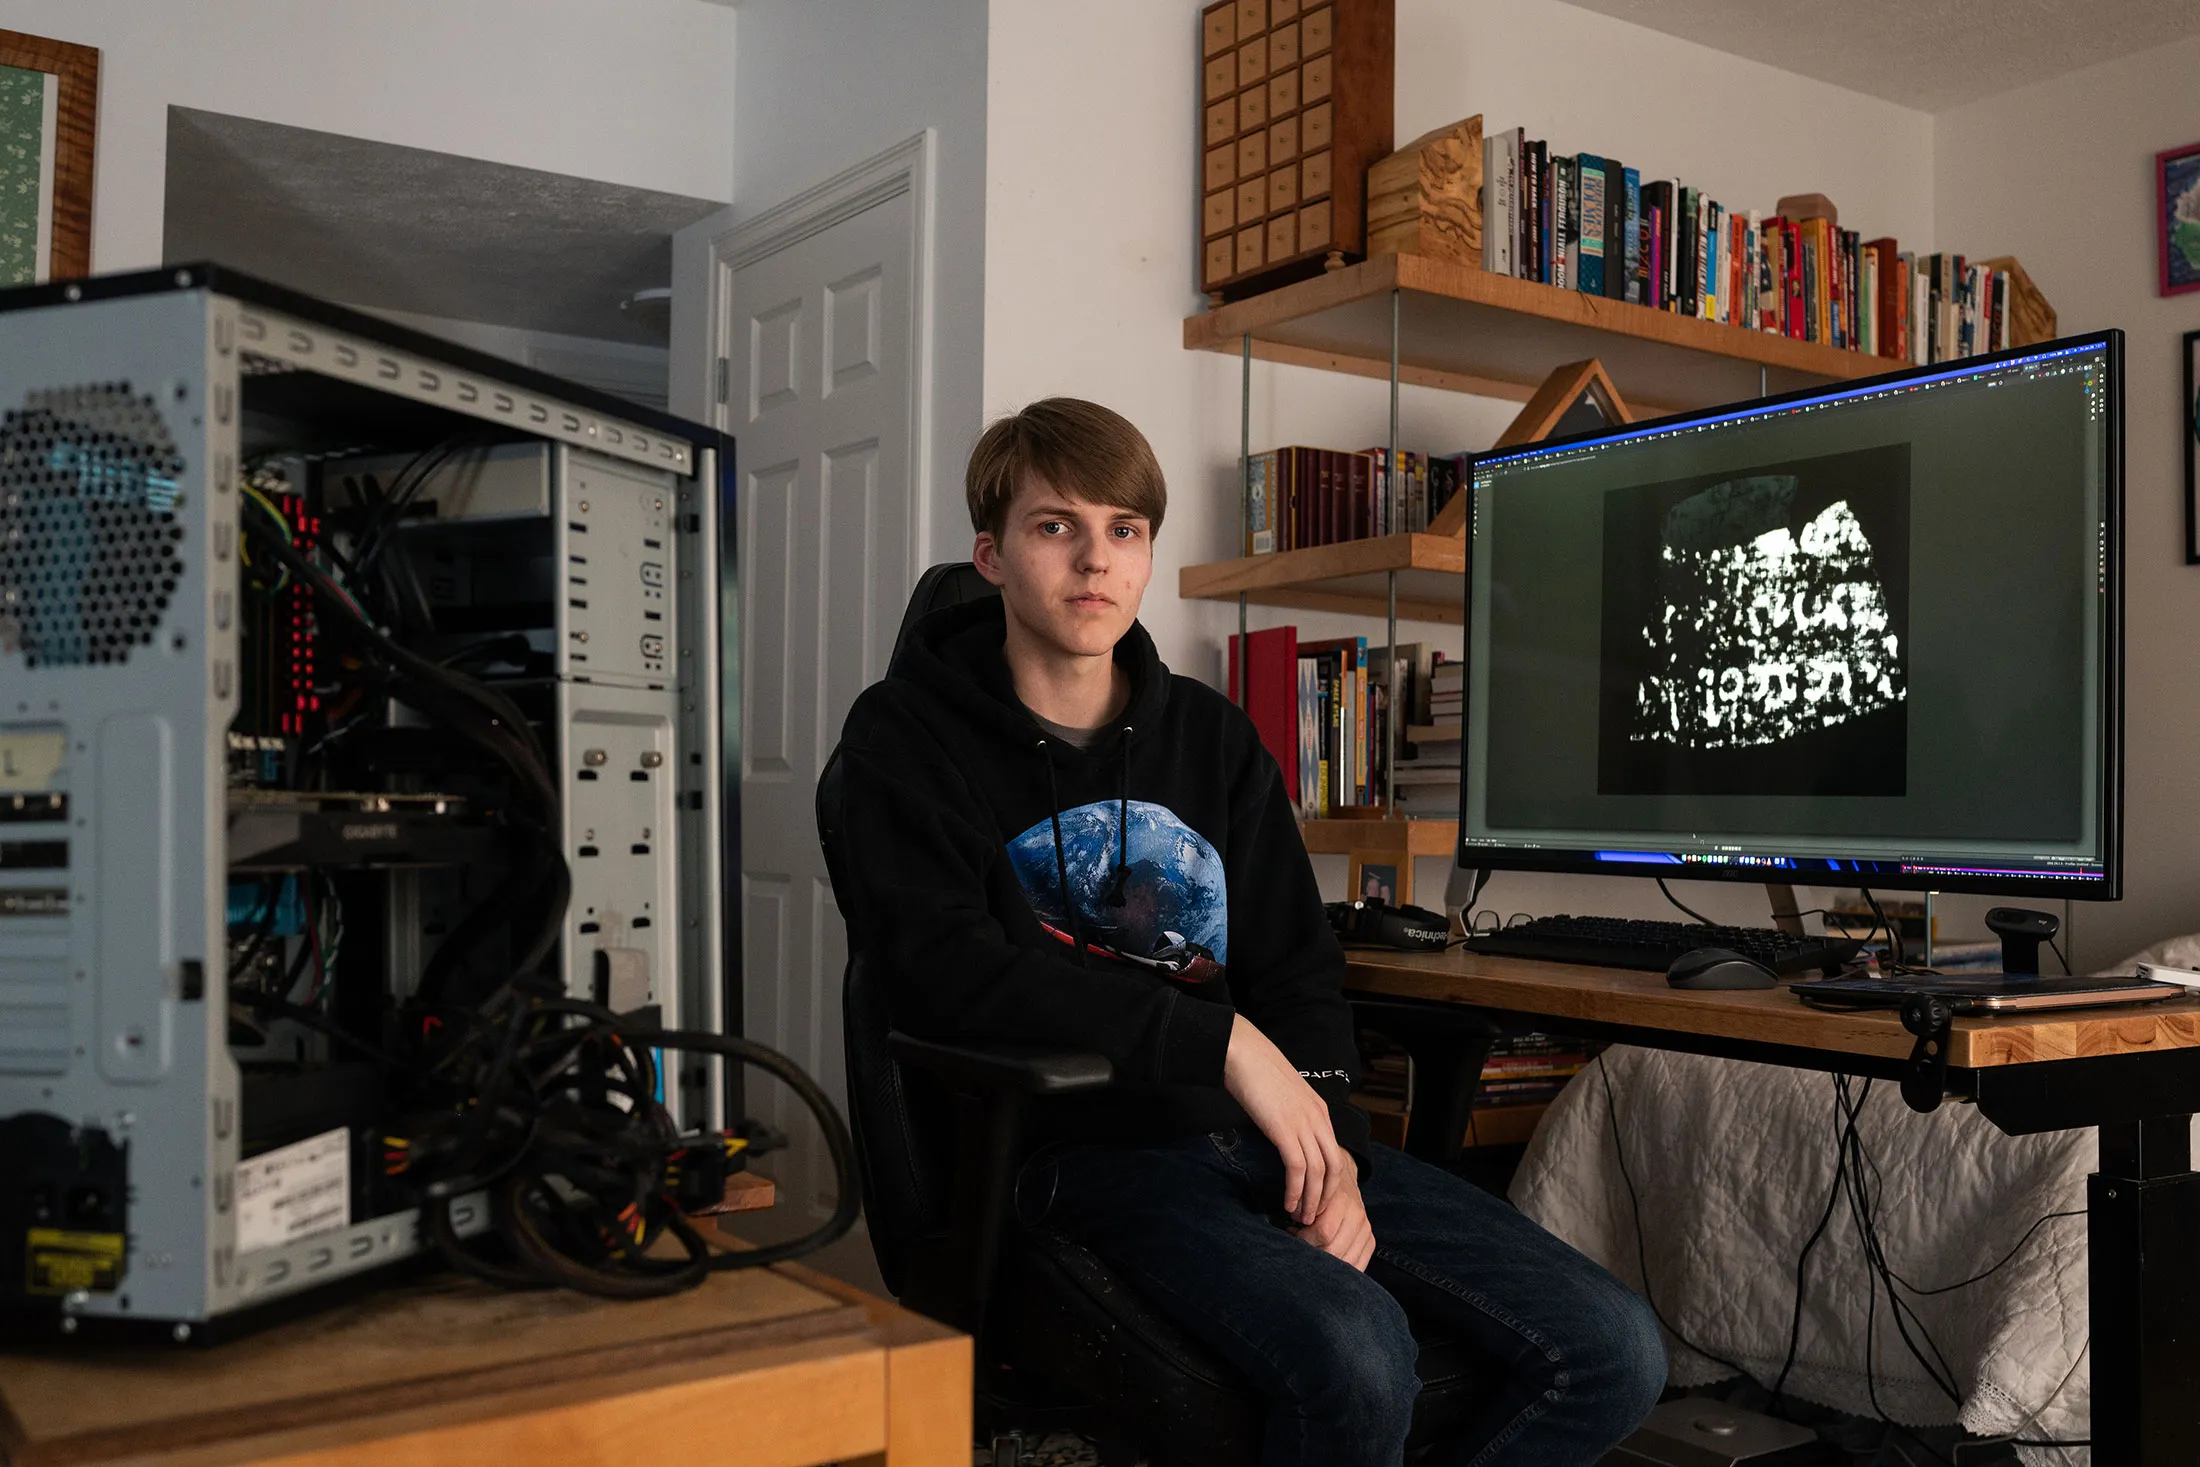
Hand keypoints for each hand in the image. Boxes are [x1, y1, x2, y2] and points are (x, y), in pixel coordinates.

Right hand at [1221, 1013, 1349, 1224]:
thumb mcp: (1283, 1096)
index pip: (1335, 1155)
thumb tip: (1282, 1136)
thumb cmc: (1256, 1072)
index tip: (1317, 1200)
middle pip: (1334, 1169)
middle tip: (1313, 1218)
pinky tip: (1288, 1203)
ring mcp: (1304, 1124)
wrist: (1243, 1052)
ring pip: (1318, 1173)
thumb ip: (1290, 1116)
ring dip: (1311, 1200)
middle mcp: (1317, 1119)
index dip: (1329, 1183)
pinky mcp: (1286, 1130)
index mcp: (1319, 1112)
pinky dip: (1295, 1191)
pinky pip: (1298, 1169)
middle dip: (1325, 1198)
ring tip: (1300, 1218)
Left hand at [1292, 1152, 1375, 1270]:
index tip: (1294, 1234)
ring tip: (1314, 1251)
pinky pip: (1358, 1265)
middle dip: (1313, 1252)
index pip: (1324, 1232)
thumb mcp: (1309, 1192)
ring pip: (1346, 1261)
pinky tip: (1328, 1262)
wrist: (1343, 1180)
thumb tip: (1291, 1229)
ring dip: (1327, 1263)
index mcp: (1341, 1201)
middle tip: (1301, 1246)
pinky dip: (1342, 1269)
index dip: (1305, 1239)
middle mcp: (1357, 1216)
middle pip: (1334, 1249)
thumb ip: (1301, 1209)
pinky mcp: (1370, 1241)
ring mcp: (1366, 1230)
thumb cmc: (1320, 1190)